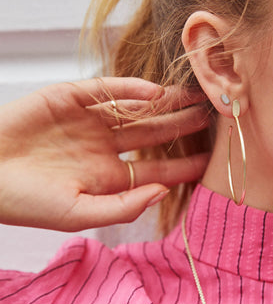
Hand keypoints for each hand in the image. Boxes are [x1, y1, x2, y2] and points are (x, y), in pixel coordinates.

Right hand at [0, 77, 208, 230]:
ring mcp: (88, 122)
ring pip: (135, 110)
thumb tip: (163, 192)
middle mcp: (103, 148)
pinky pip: (105, 90)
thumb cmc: (27, 204)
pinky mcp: (68, 98)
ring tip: (195, 98)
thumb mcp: (79, 214)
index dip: (183, 166)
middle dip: (182, 128)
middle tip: (213, 120)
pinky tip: (154, 92)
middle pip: (152, 136)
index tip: (210, 161)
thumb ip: (124, 206)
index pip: (155, 170)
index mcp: (108, 178)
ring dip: (165, 104)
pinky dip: (129, 89)